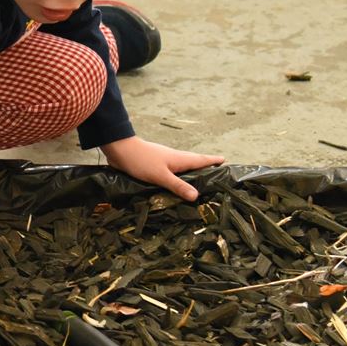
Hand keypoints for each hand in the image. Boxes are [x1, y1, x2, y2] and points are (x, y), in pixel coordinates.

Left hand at [100, 135, 225, 200]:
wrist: (120, 150)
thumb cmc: (141, 160)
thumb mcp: (161, 175)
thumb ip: (177, 185)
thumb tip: (196, 196)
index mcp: (181, 159)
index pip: (202, 160)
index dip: (214, 161)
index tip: (226, 162)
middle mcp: (175, 159)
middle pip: (195, 164)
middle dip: (206, 169)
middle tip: (217, 178)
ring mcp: (165, 163)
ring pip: (183, 169)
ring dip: (192, 175)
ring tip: (200, 186)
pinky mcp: (155, 167)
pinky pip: (172, 174)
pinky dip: (178, 179)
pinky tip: (176, 188)